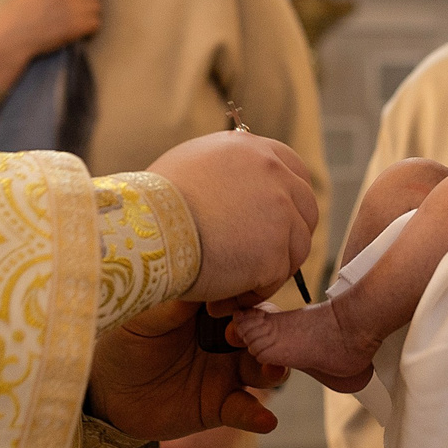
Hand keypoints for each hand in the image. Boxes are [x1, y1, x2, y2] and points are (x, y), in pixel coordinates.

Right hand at [0, 0, 100, 84]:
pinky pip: (96, 23)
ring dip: (90, 13)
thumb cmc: (17, 14)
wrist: (11, 37)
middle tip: (78, 7)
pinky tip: (79, 30)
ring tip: (78, 20)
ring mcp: (73, 9)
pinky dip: (90, 28)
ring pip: (97, 7)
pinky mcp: (77, 27)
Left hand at [87, 299, 285, 441]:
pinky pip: (245, 410)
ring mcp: (226, 373)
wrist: (108, 393)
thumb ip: (171, 305)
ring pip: (263, 369)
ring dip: (273, 369)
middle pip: (263, 333)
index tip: (239, 306)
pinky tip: (266, 420)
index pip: (243, 298)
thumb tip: (199, 283)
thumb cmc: (123, 343)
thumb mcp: (141, 320)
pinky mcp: (220, 407)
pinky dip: (258, 415)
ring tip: (272, 372)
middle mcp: (226, 339)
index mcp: (211, 309)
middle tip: (252, 338)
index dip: (248, 300)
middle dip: (268, 335)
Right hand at [148, 132, 317, 305]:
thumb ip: (226, 173)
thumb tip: (237, 190)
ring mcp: (281, 212)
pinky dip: (252, 293)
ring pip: (294, 249)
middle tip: (256, 262)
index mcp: (255, 149)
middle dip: (286, 239)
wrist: (143, 229)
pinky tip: (222, 298)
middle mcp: (275, 173)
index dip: (286, 203)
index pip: (293, 173)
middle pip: (305, 211)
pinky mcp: (276, 251)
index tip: (270, 226)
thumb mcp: (193, 165)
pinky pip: (274, 279)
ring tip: (230, 287)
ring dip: (268, 270)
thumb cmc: (152, 204)